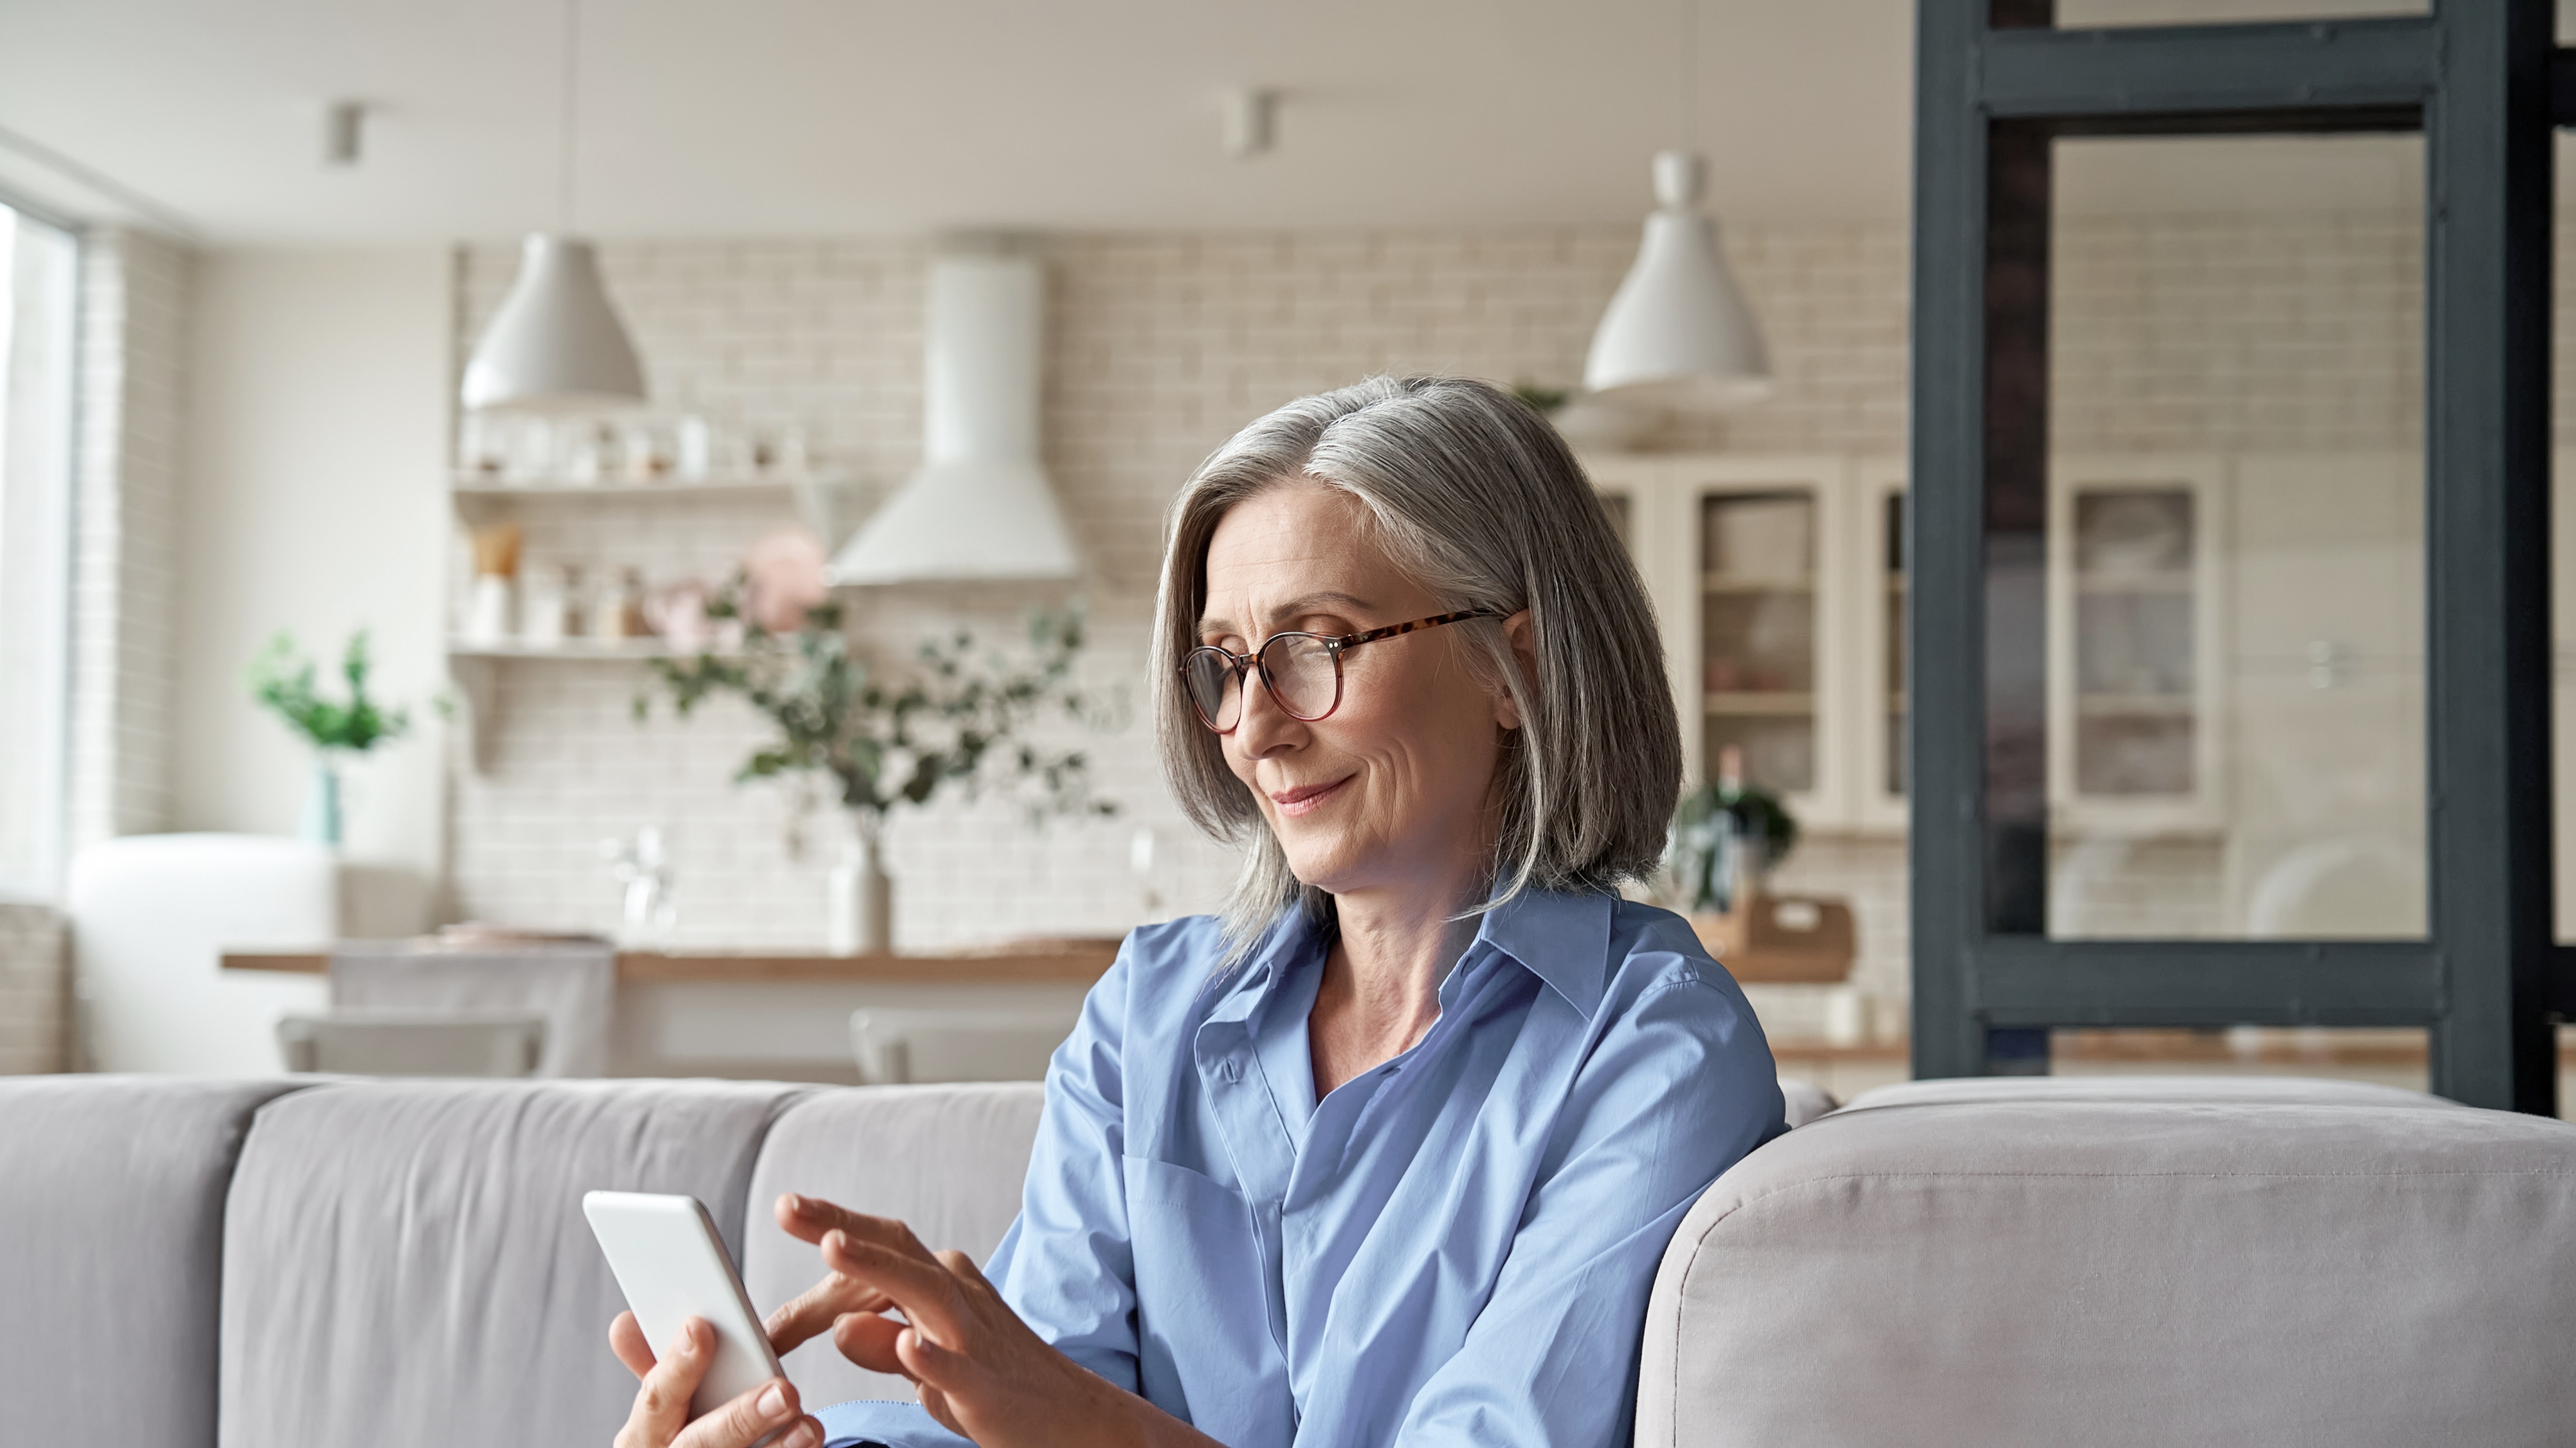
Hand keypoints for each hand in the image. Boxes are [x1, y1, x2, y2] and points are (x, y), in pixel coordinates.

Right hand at [609, 1313, 821, 1447]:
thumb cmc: (682, 1440)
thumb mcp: (662, 1409)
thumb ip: (656, 1366)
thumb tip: (626, 1323)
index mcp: (643, 1435)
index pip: (656, 1400)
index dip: (677, 1367)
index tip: (701, 1329)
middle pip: (698, 1444)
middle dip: (741, 1418)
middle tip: (783, 1391)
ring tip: (808, 1426)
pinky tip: (811, 1446)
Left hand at [771, 1194, 1216, 1447]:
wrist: (1075, 1419)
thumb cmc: (997, 1386)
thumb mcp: (928, 1361)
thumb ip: (882, 1342)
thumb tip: (839, 1325)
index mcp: (943, 1285)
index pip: (881, 1249)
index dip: (830, 1232)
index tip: (787, 1210)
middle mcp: (958, 1297)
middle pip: (897, 1251)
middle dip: (842, 1225)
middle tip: (788, 1206)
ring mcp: (975, 1338)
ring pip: (924, 1292)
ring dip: (878, 1268)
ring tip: (832, 1247)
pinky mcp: (987, 1386)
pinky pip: (957, 1368)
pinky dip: (930, 1356)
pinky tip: (906, 1345)